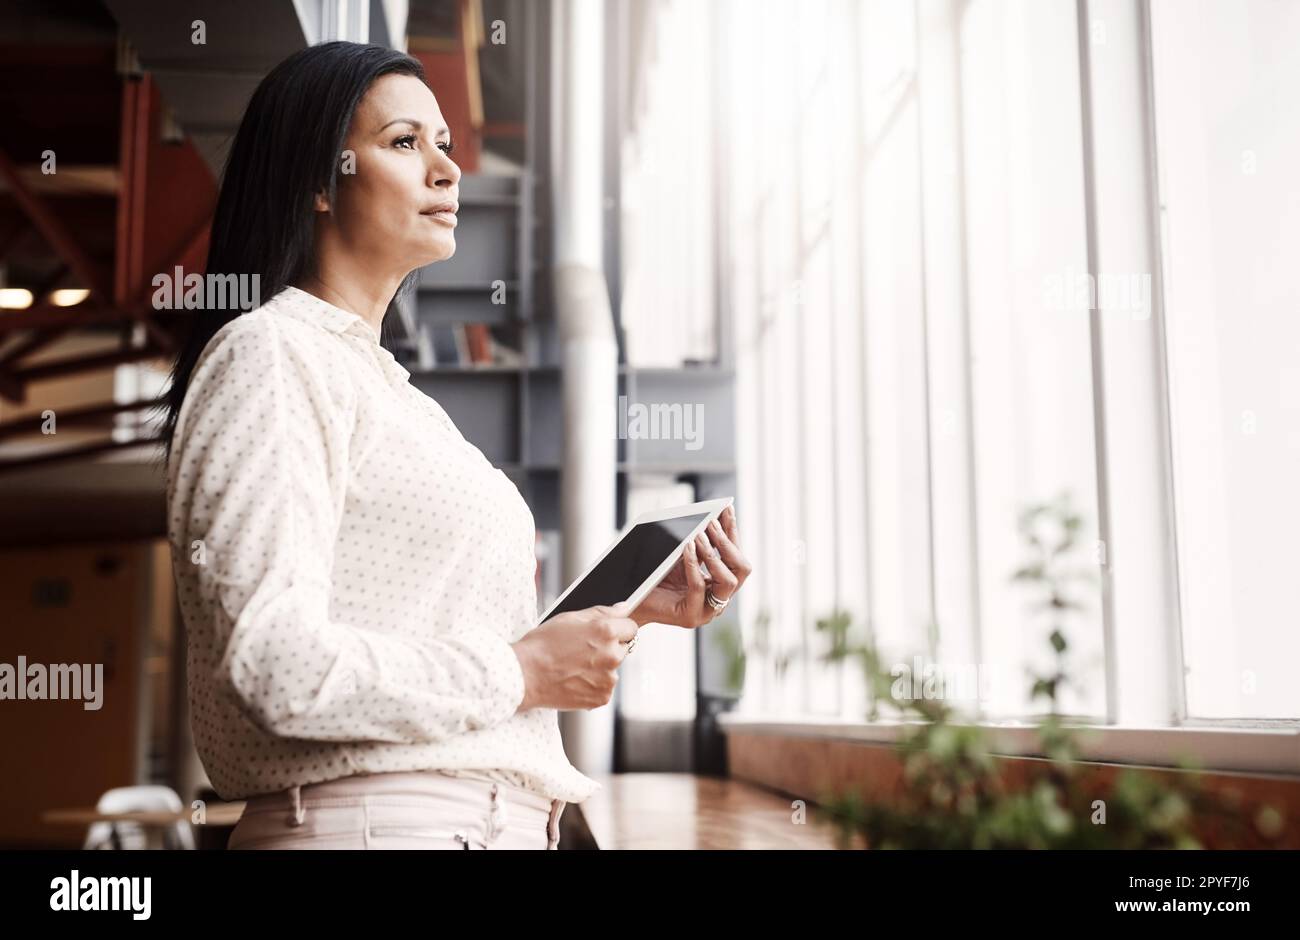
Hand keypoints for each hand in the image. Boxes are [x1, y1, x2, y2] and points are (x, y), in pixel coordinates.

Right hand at [512, 601, 638, 711]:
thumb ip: (602, 611)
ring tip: (574, 667)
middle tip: (582, 651)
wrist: (525, 676)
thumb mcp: (569, 618)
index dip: (618, 629)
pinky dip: (593, 685)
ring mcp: (608, 678)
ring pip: (613, 669)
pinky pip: (604, 687)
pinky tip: (574, 680)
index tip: (607, 633)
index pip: (631, 627)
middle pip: (623, 648)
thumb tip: (623, 608)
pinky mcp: (602, 697)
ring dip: (600, 668)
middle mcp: (612, 655)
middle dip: (608, 648)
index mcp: (606, 631)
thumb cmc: (542, 645)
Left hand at [631, 505, 751, 628]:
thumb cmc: (657, 577)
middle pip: (742, 569)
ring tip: (698, 536)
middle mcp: (719, 598)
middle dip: (727, 543)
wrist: (633, 599)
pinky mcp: (691, 616)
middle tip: (711, 523)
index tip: (727, 509)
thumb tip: (711, 516)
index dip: (732, 531)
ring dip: (714, 554)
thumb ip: (699, 542)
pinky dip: (694, 564)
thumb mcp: (683, 555)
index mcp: (720, 583)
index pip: (736, 556)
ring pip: (728, 581)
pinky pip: (699, 587)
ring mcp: (708, 610)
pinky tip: (686, 548)